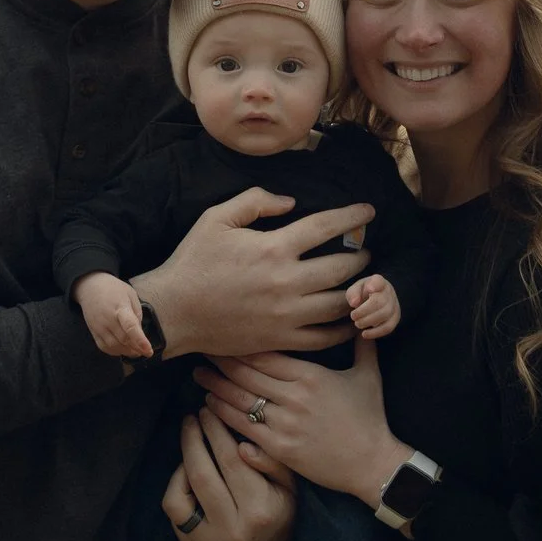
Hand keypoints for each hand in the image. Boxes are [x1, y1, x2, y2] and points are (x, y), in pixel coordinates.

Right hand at [73, 272, 150, 359]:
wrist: (90, 287)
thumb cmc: (114, 290)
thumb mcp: (131, 295)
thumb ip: (137, 314)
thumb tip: (139, 332)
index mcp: (121, 308)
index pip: (130, 326)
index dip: (140, 340)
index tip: (148, 350)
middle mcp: (108, 319)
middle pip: (123, 339)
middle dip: (137, 349)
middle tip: (146, 351)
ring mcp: (99, 327)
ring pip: (114, 346)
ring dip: (127, 352)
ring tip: (136, 351)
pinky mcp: (93, 332)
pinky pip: (104, 347)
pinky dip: (115, 352)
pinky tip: (122, 350)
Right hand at [130, 188, 371, 359]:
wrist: (172, 312)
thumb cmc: (192, 262)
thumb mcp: (216, 218)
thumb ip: (255, 200)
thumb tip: (291, 202)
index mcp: (273, 248)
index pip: (327, 226)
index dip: (353, 216)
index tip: (369, 211)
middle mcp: (286, 282)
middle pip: (343, 267)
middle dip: (362, 255)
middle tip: (366, 250)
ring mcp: (286, 315)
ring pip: (340, 303)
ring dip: (358, 290)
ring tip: (362, 283)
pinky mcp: (281, 340)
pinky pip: (324, 338)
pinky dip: (343, 328)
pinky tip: (349, 318)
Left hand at [163, 407, 297, 540]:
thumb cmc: (281, 506)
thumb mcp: (288, 481)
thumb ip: (270, 460)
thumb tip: (242, 445)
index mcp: (260, 511)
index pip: (231, 461)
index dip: (216, 431)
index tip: (209, 410)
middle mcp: (233, 529)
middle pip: (202, 474)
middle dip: (194, 439)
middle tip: (193, 417)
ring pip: (181, 493)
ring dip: (183, 459)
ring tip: (191, 438)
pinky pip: (173, 507)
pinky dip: (176, 483)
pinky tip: (186, 470)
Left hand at [196, 340, 411, 503]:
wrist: (373, 463)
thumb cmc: (370, 418)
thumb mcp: (368, 375)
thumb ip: (362, 345)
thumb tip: (360, 319)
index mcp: (312, 376)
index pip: (267, 355)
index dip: (242, 345)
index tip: (224, 334)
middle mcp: (295, 397)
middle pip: (248, 374)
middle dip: (222, 361)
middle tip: (202, 350)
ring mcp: (286, 424)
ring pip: (241, 400)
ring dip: (216, 387)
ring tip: (199, 376)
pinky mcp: (280, 449)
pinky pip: (244, 429)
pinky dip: (224, 416)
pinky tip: (210, 407)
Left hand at [346, 275, 399, 338]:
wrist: (376, 300)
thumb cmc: (363, 293)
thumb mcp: (355, 290)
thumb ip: (353, 293)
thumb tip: (354, 303)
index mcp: (378, 281)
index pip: (379, 281)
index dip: (375, 285)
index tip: (370, 289)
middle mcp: (389, 292)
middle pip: (380, 302)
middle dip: (364, 311)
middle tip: (353, 316)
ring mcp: (394, 305)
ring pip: (385, 315)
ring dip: (369, 321)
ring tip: (357, 323)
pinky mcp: (395, 318)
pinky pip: (388, 327)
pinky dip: (375, 332)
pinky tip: (364, 334)